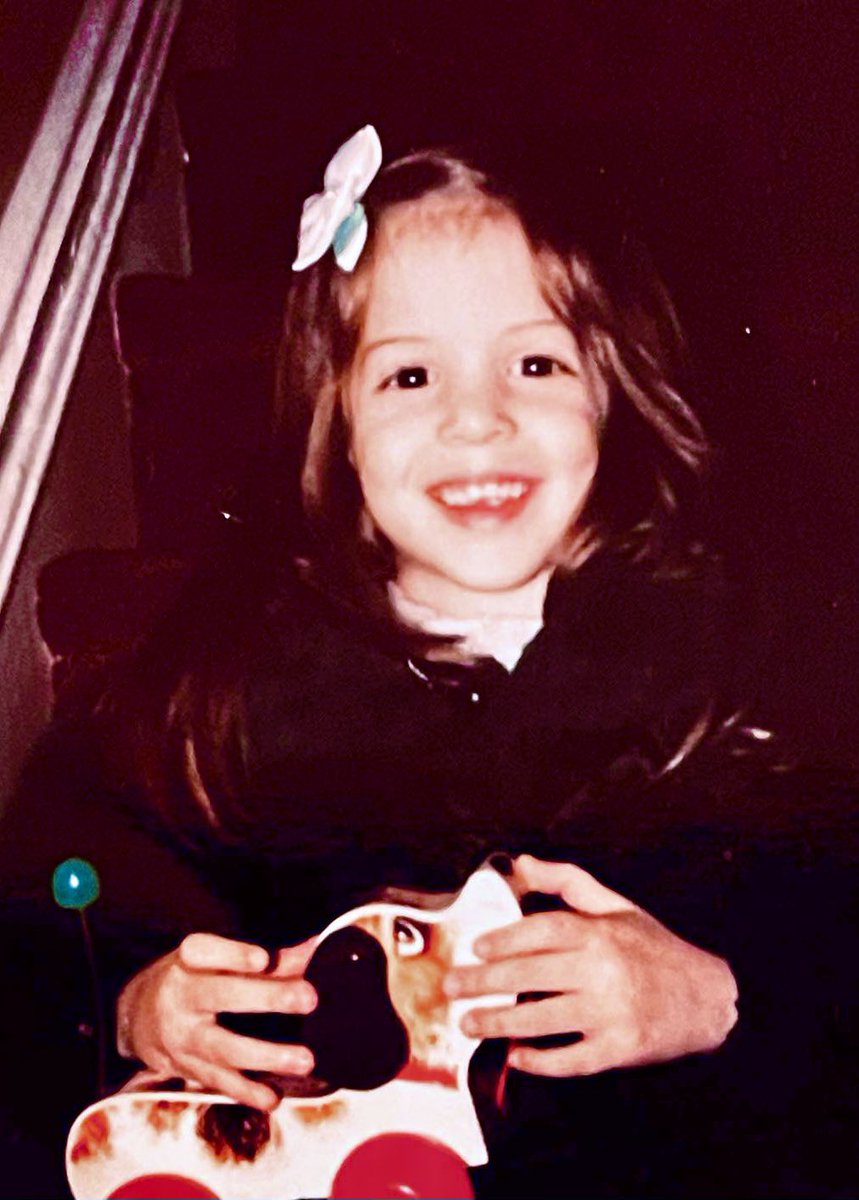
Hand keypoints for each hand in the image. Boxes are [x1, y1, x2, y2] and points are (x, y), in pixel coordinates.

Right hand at [116, 933, 317, 1108]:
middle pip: (221, 995)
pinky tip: (274, 1097)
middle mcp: (181, 998)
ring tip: (304, 1060)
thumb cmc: (192, 978)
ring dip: (266, 1055)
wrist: (136, 1017)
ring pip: (223, 1047)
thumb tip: (315, 949)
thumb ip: (269, 959)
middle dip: (266, 997)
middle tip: (309, 997)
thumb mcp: (216, 961)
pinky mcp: (186, 1069)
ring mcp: (182, 1038)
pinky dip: (247, 1092)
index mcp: (187, 962)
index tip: (263, 958)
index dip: (232, 954)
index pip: (203, 952)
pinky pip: (219, 1082)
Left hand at [444, 854, 737, 1076]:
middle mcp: (603, 971)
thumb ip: (566, 881)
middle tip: (451, 987)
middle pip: (530, 975)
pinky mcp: (620, 1049)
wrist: (707, 997)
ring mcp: (611, 1012)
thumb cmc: (652, 948)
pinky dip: (541, 1060)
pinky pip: (572, 1059)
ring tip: (468, 1024)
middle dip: (484, 982)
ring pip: (542, 1020)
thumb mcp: (615, 906)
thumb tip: (520, 862)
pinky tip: (516, 1056)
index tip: (476, 946)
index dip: (504, 938)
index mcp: (599, 934)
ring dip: (499, 1024)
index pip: (542, 931)